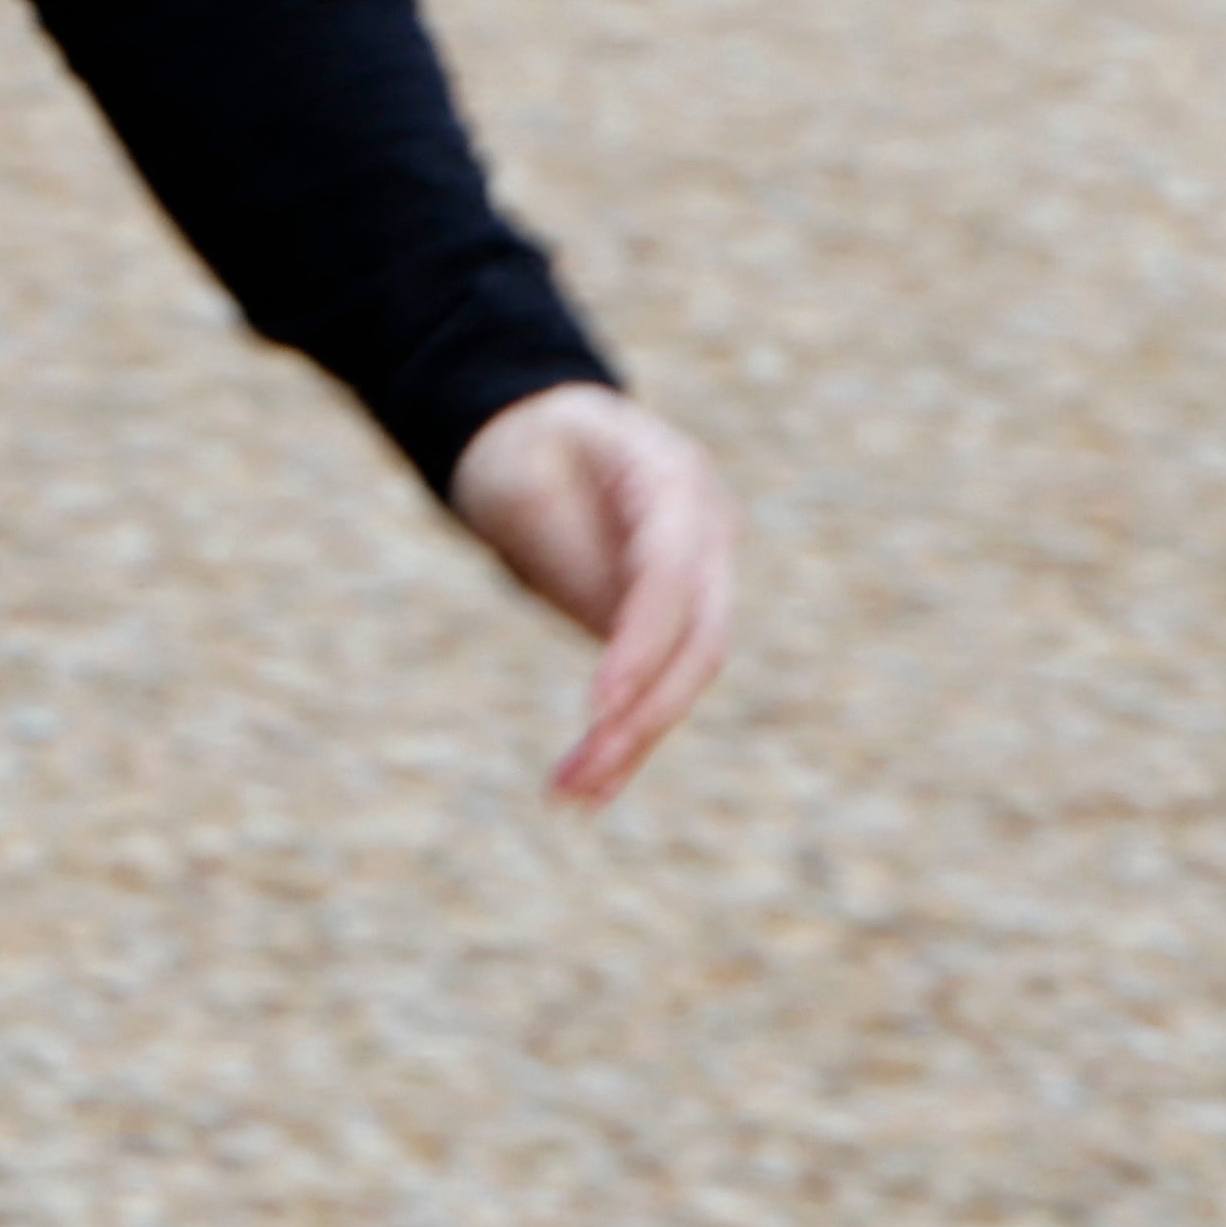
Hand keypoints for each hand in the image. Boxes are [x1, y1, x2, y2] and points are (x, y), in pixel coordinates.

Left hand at [446, 386, 737, 805]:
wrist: (537, 432)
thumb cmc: (523, 447)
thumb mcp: (519, 474)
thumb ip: (564, 542)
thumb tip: (615, 633)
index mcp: (677, 480)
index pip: (670, 578)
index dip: (640, 646)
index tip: (597, 707)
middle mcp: (707, 535)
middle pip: (699, 640)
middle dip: (645, 713)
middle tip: (580, 774)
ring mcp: (699, 580)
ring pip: (685, 675)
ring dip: (633, 740)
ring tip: (571, 794)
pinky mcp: (671, 623)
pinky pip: (661, 684)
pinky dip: (629, 737)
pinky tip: (591, 788)